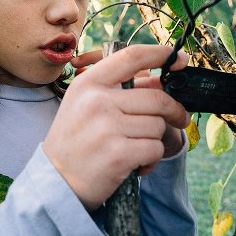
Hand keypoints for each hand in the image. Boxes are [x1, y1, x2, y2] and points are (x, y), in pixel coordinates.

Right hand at [43, 45, 189, 210]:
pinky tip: (135, 164)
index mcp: (89, 83)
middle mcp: (97, 101)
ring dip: (154, 140)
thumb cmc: (75, 140)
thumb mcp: (86, 105)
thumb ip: (119, 90)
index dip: (160, 54)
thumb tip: (160, 82)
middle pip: (156, 98)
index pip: (131, 56)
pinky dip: (151, 160)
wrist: (55, 181)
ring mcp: (107, 127)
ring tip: (135, 149)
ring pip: (158, 125)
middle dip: (174, 110)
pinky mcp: (118, 154)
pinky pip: (155, 149)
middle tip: (179, 119)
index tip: (179, 58)